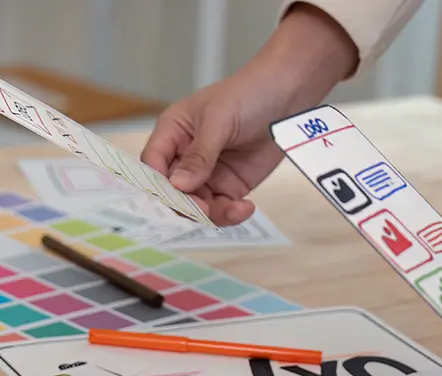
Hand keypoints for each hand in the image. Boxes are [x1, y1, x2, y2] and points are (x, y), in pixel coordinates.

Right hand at [141, 3, 356, 225]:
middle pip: (172, 192)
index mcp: (172, 133)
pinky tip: (244, 208)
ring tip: (234, 209)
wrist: (288, 95)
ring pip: (196, 206)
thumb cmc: (248, 93)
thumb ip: (199, 155)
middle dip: (186, 204)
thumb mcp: (219, 120)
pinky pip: (221, 208)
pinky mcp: (230, 186)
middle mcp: (184, 156)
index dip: (157, 183)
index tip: (172, 197)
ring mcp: (207, 174)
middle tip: (205, 210)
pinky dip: (230, 214)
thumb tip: (178, 185)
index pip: (153, 164)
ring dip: (212, 214)